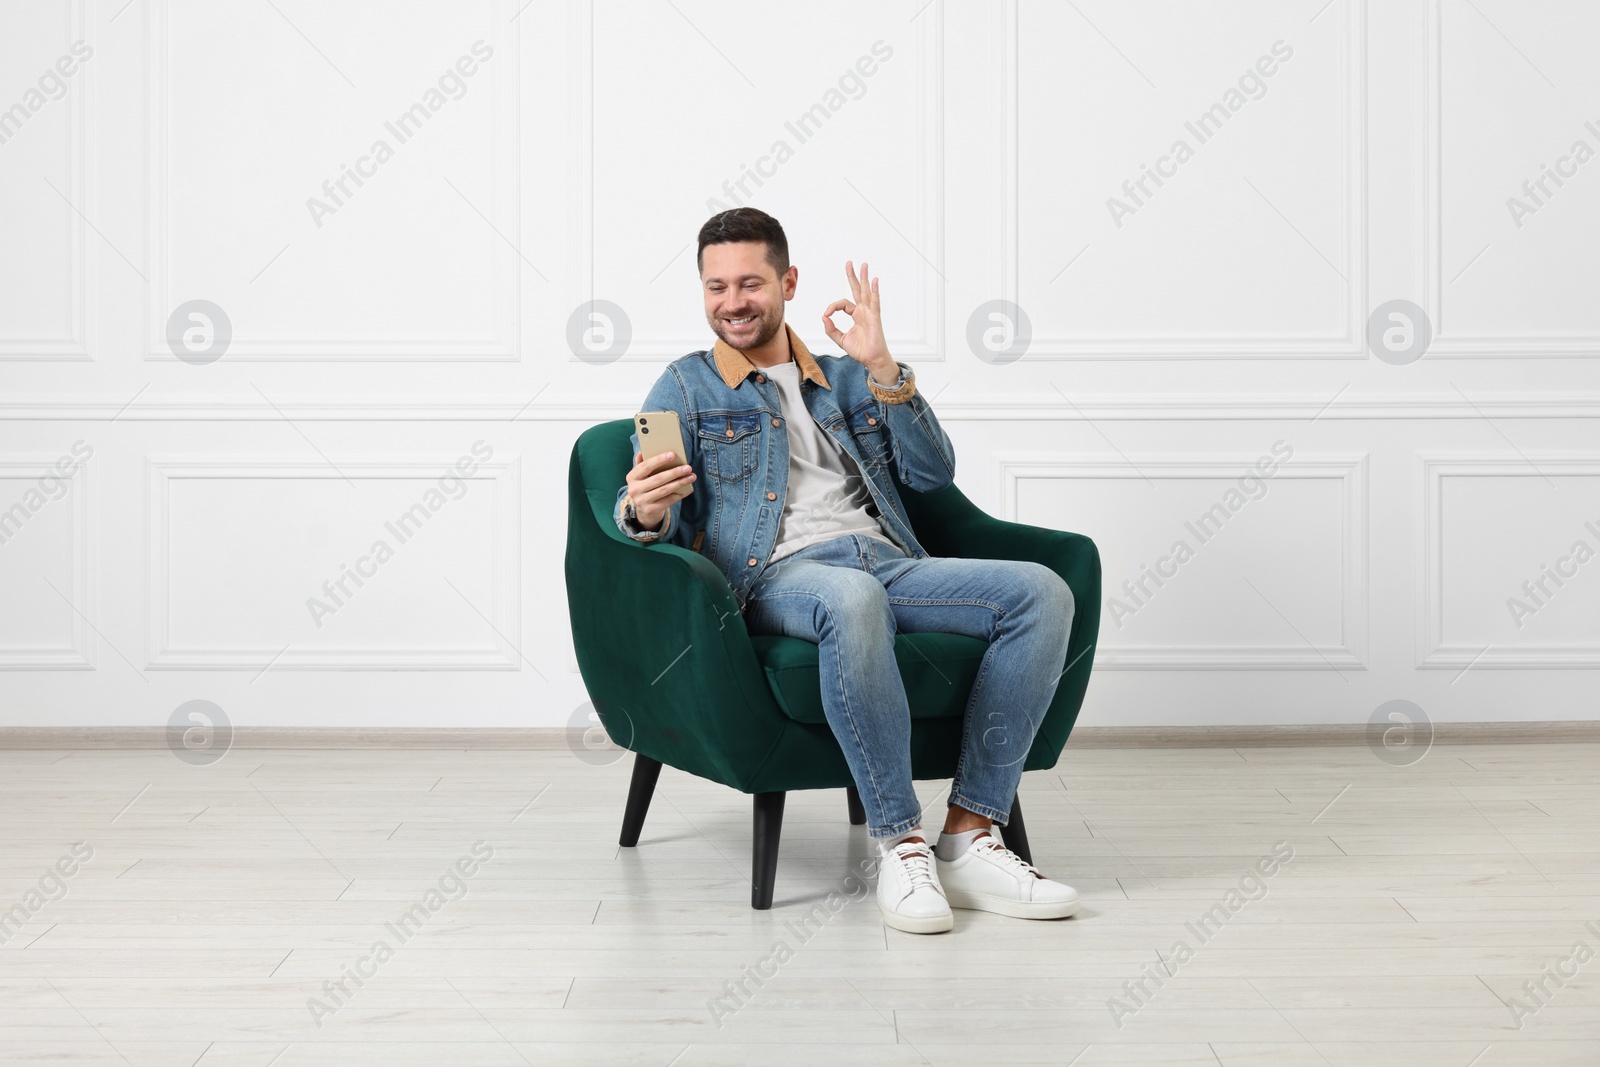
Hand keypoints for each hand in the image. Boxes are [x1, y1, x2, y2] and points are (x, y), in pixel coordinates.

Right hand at [625, 449, 694, 529]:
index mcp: (631, 477)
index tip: (673, 454)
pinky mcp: (651, 510)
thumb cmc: (645, 488)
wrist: (644, 511)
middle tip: (688, 467)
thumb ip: (642, 464)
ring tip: (691, 477)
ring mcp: (642, 501)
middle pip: (658, 479)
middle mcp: (634, 489)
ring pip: (664, 490)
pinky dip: (680, 494)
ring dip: (680, 483)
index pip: (646, 466)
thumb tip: (643, 451)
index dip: (659, 460)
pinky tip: (688, 489)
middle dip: (674, 472)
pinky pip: (668, 501)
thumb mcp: (640, 477)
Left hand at [822, 260, 895, 381]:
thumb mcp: (841, 339)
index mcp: (856, 315)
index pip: (843, 304)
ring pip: (866, 292)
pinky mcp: (875, 318)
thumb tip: (824, 318)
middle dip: (853, 276)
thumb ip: (831, 330)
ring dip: (864, 278)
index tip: (827, 315)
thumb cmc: (861, 350)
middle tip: (849, 263)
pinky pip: (875, 302)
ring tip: (863, 265)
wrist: (871, 360)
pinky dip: (875, 291)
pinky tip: (875, 281)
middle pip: (857, 290)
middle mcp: (863, 311)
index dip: (833, 307)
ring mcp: (870, 313)